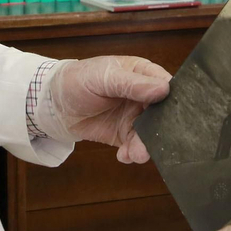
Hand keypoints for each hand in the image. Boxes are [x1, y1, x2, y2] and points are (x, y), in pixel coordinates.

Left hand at [46, 57, 171, 162]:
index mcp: (143, 74)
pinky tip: (124, 155)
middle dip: (163, 130)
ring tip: (137, 154)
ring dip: (147, 146)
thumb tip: (164, 89)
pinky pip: (136, 146)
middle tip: (158, 141)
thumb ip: (133, 84)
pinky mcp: (125, 135)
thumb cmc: (79, 80)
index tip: (176, 115)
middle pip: (164, 114)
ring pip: (152, 134)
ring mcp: (135, 117)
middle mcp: (144, 96)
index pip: (167, 85)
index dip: (174, 100)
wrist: (54, 103)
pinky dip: (133, 154)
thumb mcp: (104, 77)